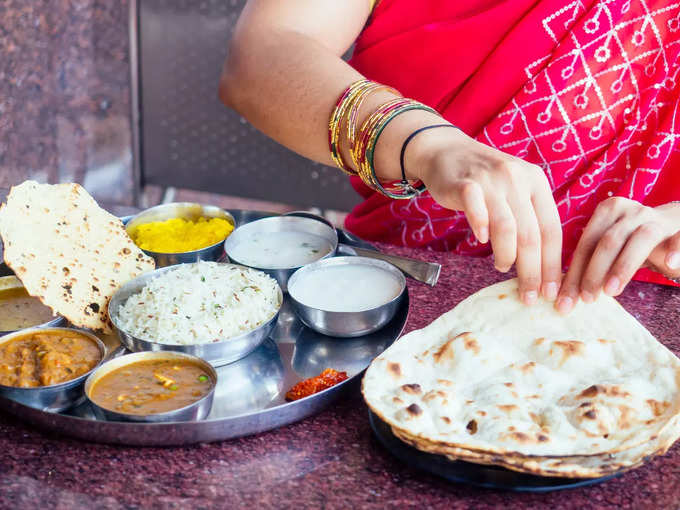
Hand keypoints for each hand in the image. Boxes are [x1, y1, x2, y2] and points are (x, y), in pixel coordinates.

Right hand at [409, 128, 562, 304]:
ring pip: (507, 227)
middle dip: (532, 271)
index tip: (551, 291)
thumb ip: (528, 219)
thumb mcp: (515, 191)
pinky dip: (481, 228)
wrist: (446, 150)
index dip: (552, 264)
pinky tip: (481, 241)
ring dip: (507, 256)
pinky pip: (477, 210)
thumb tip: (541, 266)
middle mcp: (518, 179)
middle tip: (529, 296)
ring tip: (502, 268)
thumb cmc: (484, 179)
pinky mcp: (465, 184)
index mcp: (537, 183)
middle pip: (531, 234)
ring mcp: (492, 180)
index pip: (552, 230)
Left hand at [556, 198, 679, 313]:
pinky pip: (679, 238)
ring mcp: (658, 218)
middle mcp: (630, 211)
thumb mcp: (612, 252)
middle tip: (586, 299)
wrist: (678, 228)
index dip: (574, 273)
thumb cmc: (636, 244)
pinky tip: (670, 263)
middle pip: (607, 241)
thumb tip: (565, 298)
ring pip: (639, 239)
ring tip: (611, 291)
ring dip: (622, 266)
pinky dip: (675, 249)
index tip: (564, 300)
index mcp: (607, 212)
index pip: (586, 245)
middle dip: (593, 273)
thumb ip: (593, 267)